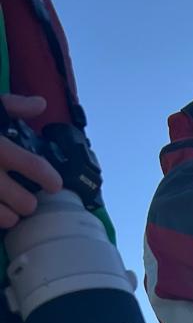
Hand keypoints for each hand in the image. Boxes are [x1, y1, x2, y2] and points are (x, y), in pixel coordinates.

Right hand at [0, 95, 62, 228]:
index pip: (35, 167)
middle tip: (26, 199)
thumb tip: (40, 104)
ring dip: (10, 215)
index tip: (55, 184)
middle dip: (28, 202)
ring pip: (7, 218)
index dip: (50, 178)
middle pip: (25, 202)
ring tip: (9, 210)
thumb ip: (12, 106)